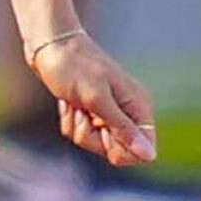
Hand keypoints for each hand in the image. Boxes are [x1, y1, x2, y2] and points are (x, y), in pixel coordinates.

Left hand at [29, 31, 156, 168]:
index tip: (101, 130)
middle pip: (113, 150)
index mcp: (139, 107)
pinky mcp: (91, 111)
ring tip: (74, 103)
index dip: (118, 149)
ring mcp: (109, 112)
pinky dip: (70, 120)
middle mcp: (128, 112)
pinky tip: (68, 103)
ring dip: (77, 126)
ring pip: (93, 142)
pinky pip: (81, 132)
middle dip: (91, 136)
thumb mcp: (97, 100)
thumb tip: (150, 156)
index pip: (142, 151)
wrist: (50, 44)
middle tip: (84, 111)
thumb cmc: (74, 66)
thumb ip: (123, 128)